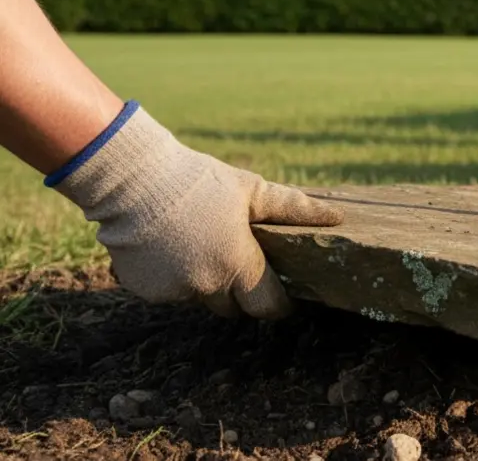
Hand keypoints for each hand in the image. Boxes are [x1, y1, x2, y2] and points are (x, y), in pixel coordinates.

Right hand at [47, 102, 343, 318]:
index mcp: (237, 265)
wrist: (132, 180)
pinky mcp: (144, 290)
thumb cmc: (199, 182)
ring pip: (200, 298)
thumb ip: (294, 209)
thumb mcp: (252, 190)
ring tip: (201, 243)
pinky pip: (170, 291)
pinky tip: (171, 246)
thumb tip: (336, 218)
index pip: (267, 307)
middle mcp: (206, 286)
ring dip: (205, 281)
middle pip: (233, 307)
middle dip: (240, 290)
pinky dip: (174, 276)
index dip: (279, 304)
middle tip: (240, 259)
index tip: (283, 296)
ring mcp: (173, 292)